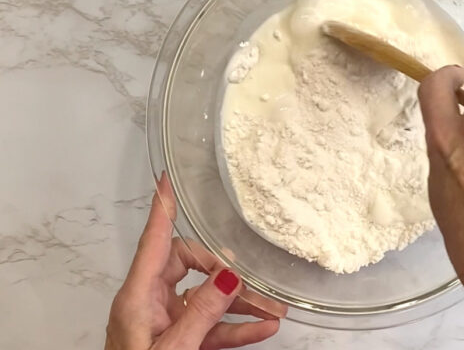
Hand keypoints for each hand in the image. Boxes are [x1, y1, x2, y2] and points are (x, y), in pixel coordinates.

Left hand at [105, 175, 286, 349]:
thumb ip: (201, 313)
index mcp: (138, 296)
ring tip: (274, 312)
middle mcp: (150, 302)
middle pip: (193, 266)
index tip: (169, 179)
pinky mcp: (179, 340)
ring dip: (242, 306)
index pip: (154, 240)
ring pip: (209, 298)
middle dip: (229, 275)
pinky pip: (212, 325)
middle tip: (258, 287)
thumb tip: (229, 277)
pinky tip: (262, 329)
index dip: (163, 206)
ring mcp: (166, 321)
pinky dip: (236, 327)